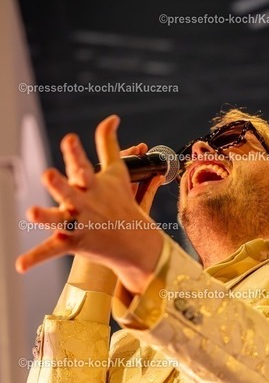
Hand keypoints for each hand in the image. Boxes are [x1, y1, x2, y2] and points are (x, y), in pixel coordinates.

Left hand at [15, 115, 164, 294]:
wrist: (135, 243)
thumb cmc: (121, 203)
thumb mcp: (117, 173)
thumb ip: (108, 145)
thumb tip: (111, 118)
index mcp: (92, 186)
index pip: (82, 166)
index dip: (74, 152)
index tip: (69, 139)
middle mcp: (85, 204)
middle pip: (70, 192)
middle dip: (60, 184)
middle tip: (48, 175)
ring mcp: (79, 224)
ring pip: (59, 220)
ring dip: (46, 217)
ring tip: (31, 214)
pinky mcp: (73, 243)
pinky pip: (51, 250)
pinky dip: (36, 258)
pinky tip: (20, 265)